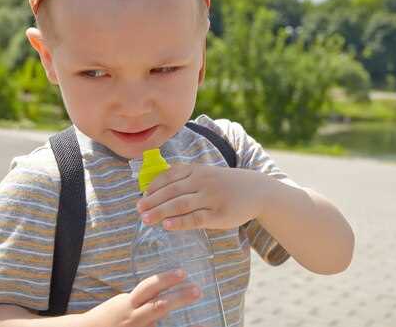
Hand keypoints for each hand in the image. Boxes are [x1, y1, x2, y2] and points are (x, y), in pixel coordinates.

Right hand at [81, 269, 202, 326]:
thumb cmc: (107, 318)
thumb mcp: (122, 305)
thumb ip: (140, 301)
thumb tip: (161, 295)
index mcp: (129, 304)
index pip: (148, 288)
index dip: (165, 279)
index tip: (182, 273)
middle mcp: (133, 317)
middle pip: (158, 306)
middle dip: (179, 298)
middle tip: (197, 290)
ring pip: (159, 320)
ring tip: (204, 326)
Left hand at [136, 163, 270, 230]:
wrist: (257, 191)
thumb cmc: (226, 184)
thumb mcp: (206, 174)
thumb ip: (185, 177)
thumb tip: (157, 188)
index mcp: (198, 170)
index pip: (170, 176)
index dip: (154, 186)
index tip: (142, 196)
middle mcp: (203, 182)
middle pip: (172, 191)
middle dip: (153, 200)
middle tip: (138, 209)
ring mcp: (212, 198)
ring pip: (181, 204)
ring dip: (161, 211)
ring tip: (146, 218)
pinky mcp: (219, 215)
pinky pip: (196, 219)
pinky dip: (180, 222)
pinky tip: (167, 225)